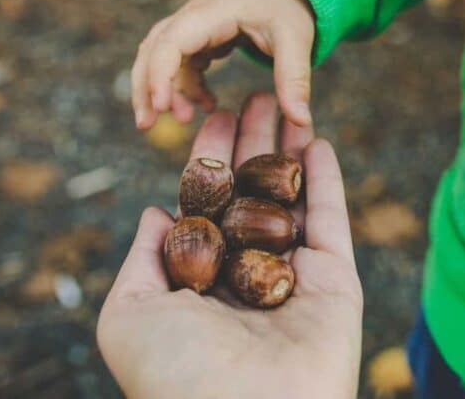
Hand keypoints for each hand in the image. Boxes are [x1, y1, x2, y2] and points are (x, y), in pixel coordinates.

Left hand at [98, 95, 362, 398]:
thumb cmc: (175, 372)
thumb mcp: (129, 315)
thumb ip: (141, 259)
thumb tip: (154, 210)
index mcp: (203, 276)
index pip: (210, 201)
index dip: (212, 155)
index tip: (217, 113)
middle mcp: (249, 269)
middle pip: (254, 190)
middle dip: (255, 141)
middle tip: (258, 93)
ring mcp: (294, 273)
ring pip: (293, 196)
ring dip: (291, 149)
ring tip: (290, 102)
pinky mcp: (335, 279)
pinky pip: (331, 220)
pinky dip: (328, 180)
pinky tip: (319, 141)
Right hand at [131, 0, 314, 129]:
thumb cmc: (288, 6)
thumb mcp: (296, 40)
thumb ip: (295, 78)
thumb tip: (302, 120)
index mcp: (215, 11)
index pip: (172, 41)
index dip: (161, 74)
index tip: (163, 108)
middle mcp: (195, 14)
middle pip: (153, 48)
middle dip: (146, 87)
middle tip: (147, 125)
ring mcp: (193, 24)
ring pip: (159, 56)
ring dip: (162, 89)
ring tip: (180, 120)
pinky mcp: (198, 35)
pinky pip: (180, 62)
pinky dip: (186, 85)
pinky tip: (206, 105)